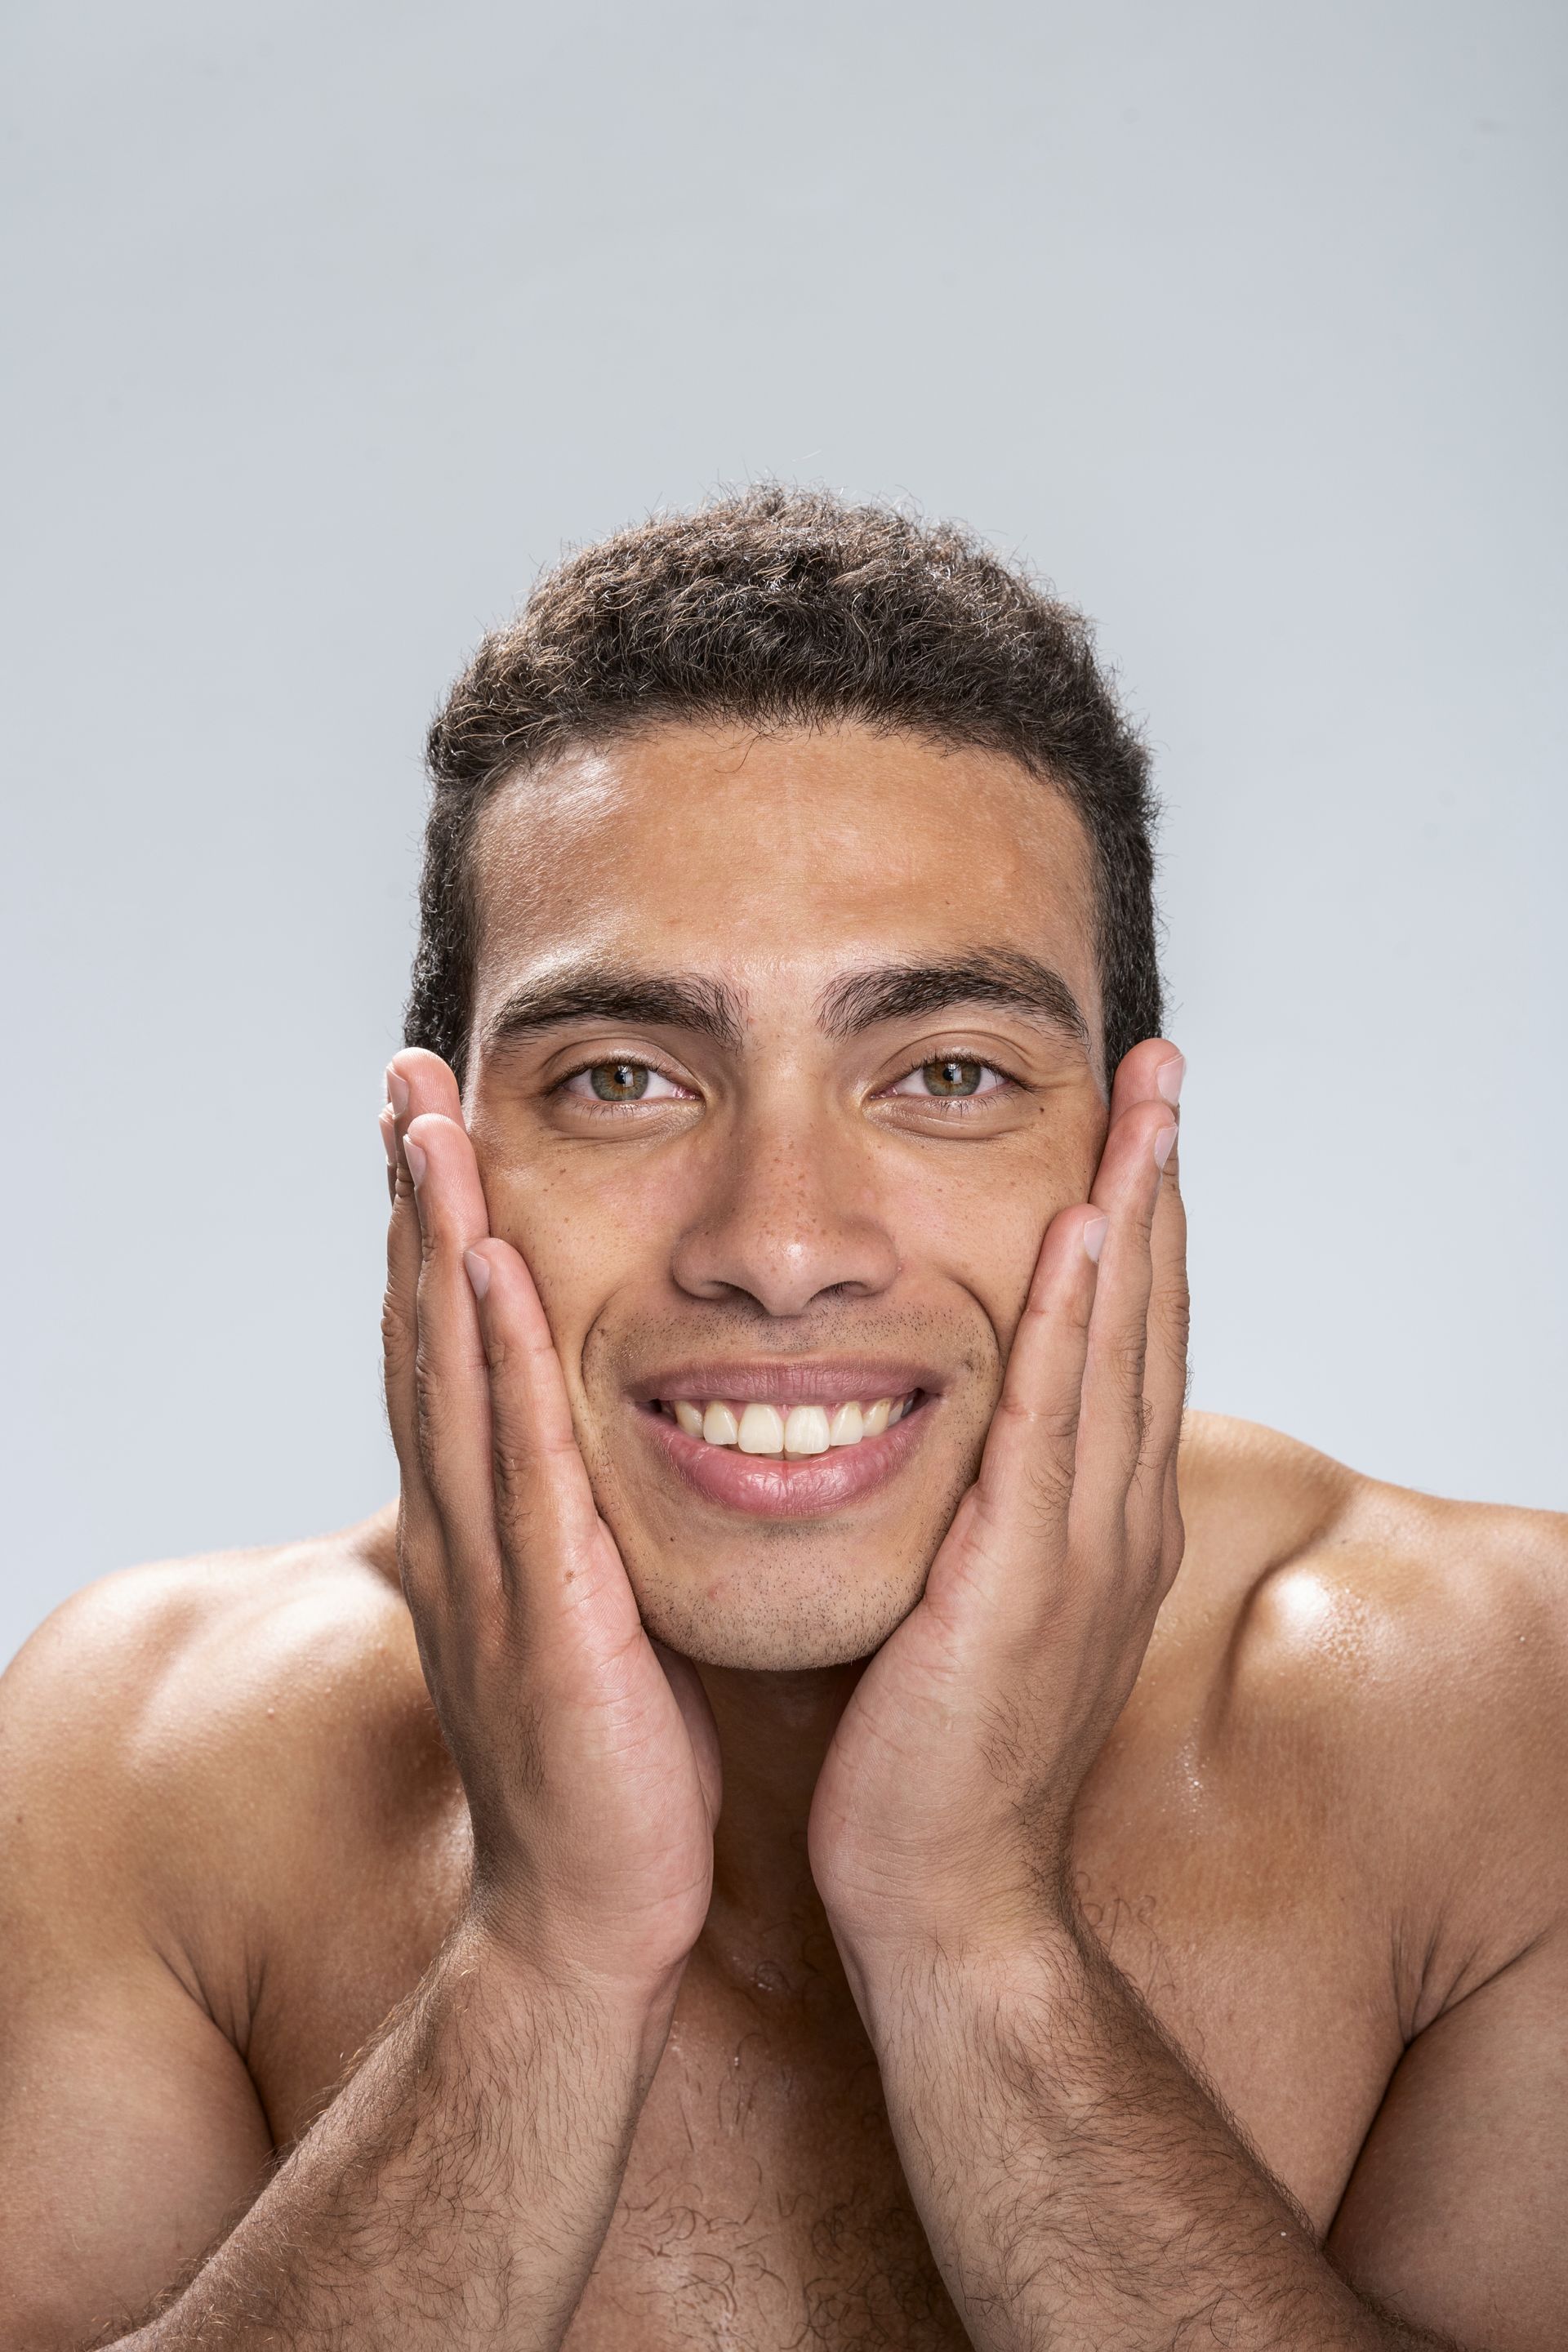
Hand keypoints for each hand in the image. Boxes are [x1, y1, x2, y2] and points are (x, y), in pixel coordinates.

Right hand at [381, 1051, 720, 2011]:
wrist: (592, 1918)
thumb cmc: (606, 1766)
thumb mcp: (580, 1620)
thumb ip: (574, 1532)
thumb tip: (597, 1460)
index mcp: (486, 1530)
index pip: (446, 1356)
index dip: (431, 1235)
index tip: (434, 1127)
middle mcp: (468, 1532)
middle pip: (425, 1337)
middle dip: (415, 1202)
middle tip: (408, 1077)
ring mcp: (492, 1571)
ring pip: (452, 1377)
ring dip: (436, 1243)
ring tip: (431, 1125)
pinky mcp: (545, 1614)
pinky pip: (517, 1465)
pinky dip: (494, 1361)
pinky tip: (489, 1267)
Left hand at [808, 1039, 1186, 1986]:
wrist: (940, 1896)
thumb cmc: (937, 1755)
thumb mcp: (974, 1606)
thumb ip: (984, 1512)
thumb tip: (958, 1436)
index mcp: (1098, 1521)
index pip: (1128, 1341)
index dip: (1138, 1223)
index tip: (1132, 1122)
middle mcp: (1115, 1519)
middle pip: (1147, 1317)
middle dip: (1157, 1183)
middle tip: (1162, 1064)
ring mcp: (1084, 1550)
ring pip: (1121, 1349)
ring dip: (1135, 1214)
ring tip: (1143, 1101)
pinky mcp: (1025, 1582)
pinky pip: (1055, 1426)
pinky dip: (1079, 1323)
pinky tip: (1085, 1232)